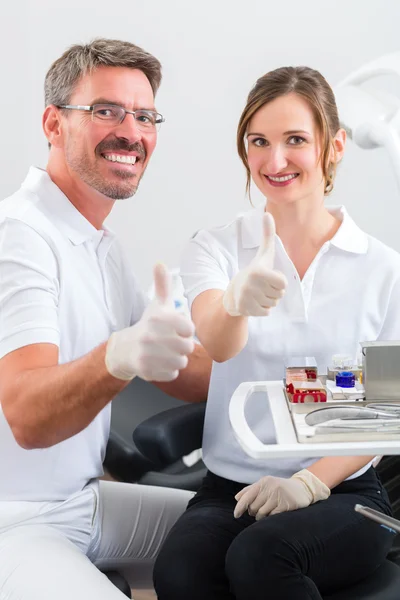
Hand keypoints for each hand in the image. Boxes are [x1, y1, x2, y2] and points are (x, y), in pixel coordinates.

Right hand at [105, 263, 194, 381]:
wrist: (125, 349)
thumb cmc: (148, 326)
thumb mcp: (157, 305)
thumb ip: (162, 285)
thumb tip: (160, 263)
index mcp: (157, 318)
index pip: (188, 328)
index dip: (187, 331)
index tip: (180, 330)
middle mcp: (150, 336)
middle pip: (187, 347)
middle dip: (184, 347)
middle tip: (175, 344)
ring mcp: (147, 355)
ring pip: (181, 362)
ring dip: (178, 360)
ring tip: (169, 354)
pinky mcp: (145, 371)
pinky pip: (172, 374)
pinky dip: (170, 371)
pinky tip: (161, 363)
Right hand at [223, 212, 286, 316]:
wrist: (233, 293)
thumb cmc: (254, 272)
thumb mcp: (263, 254)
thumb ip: (267, 235)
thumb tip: (268, 214)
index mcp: (259, 272)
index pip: (283, 284)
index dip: (278, 281)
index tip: (267, 278)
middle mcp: (252, 286)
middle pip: (280, 295)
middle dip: (273, 292)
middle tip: (261, 287)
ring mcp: (248, 299)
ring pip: (273, 303)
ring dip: (268, 300)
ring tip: (257, 294)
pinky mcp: (246, 310)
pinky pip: (266, 312)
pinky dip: (262, 309)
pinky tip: (253, 302)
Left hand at [234, 469, 330, 519]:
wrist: (302, 488)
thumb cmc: (279, 488)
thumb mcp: (265, 485)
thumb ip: (250, 490)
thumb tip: (237, 498)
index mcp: (263, 482)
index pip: (247, 496)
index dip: (240, 507)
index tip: (236, 515)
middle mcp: (270, 487)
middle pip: (253, 507)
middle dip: (254, 511)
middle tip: (262, 509)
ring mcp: (279, 496)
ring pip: (261, 514)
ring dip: (263, 516)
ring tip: (269, 510)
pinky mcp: (286, 505)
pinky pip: (272, 517)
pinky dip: (272, 517)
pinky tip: (276, 512)